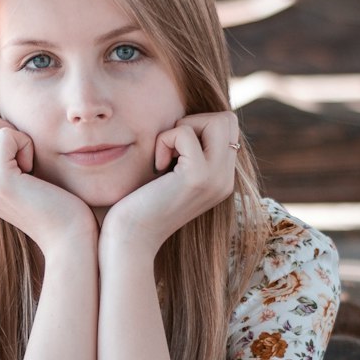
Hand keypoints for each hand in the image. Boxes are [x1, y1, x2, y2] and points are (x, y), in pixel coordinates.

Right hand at [0, 113, 97, 258]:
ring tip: (28, 164)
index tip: (18, 153)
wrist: (69, 239)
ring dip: (13, 135)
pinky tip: (34, 170)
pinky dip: (25, 143)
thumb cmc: (57, 204)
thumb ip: (6, 154)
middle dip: (3, 127)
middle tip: (25, 157)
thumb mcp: (25, 175)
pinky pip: (5, 135)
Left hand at [100, 111, 239, 258]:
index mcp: (222, 179)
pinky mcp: (197, 177)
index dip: (200, 126)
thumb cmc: (142, 206)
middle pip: (227, 120)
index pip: (228, 128)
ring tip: (166, 156)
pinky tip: (157, 165)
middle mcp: (226, 180)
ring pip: (217, 121)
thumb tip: (188, 122)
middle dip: (195, 122)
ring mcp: (216, 179)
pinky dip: (165, 140)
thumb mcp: (173, 176)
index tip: (176, 150)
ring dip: (183, 128)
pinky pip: (185, 133)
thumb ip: (189, 154)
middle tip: (172, 149)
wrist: (131, 240)